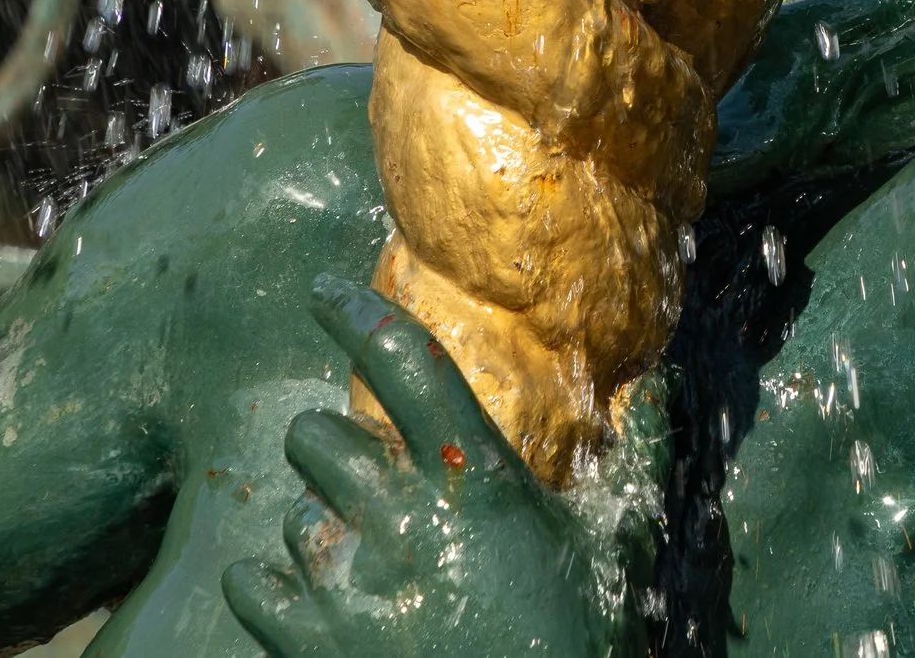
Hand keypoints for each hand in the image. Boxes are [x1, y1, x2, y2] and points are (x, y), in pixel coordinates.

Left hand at [221, 276, 647, 657]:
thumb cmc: (577, 642)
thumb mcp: (617, 549)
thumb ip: (638, 462)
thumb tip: (663, 387)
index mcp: (476, 481)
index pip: (407, 362)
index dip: (356, 313)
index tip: (325, 292)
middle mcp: (404, 521)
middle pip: (315, 435)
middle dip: (328, 446)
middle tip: (360, 475)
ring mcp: (351, 588)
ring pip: (288, 513)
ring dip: (316, 526)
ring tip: (360, 558)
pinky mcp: (312, 647)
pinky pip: (251, 584)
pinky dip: (269, 585)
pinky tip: (307, 598)